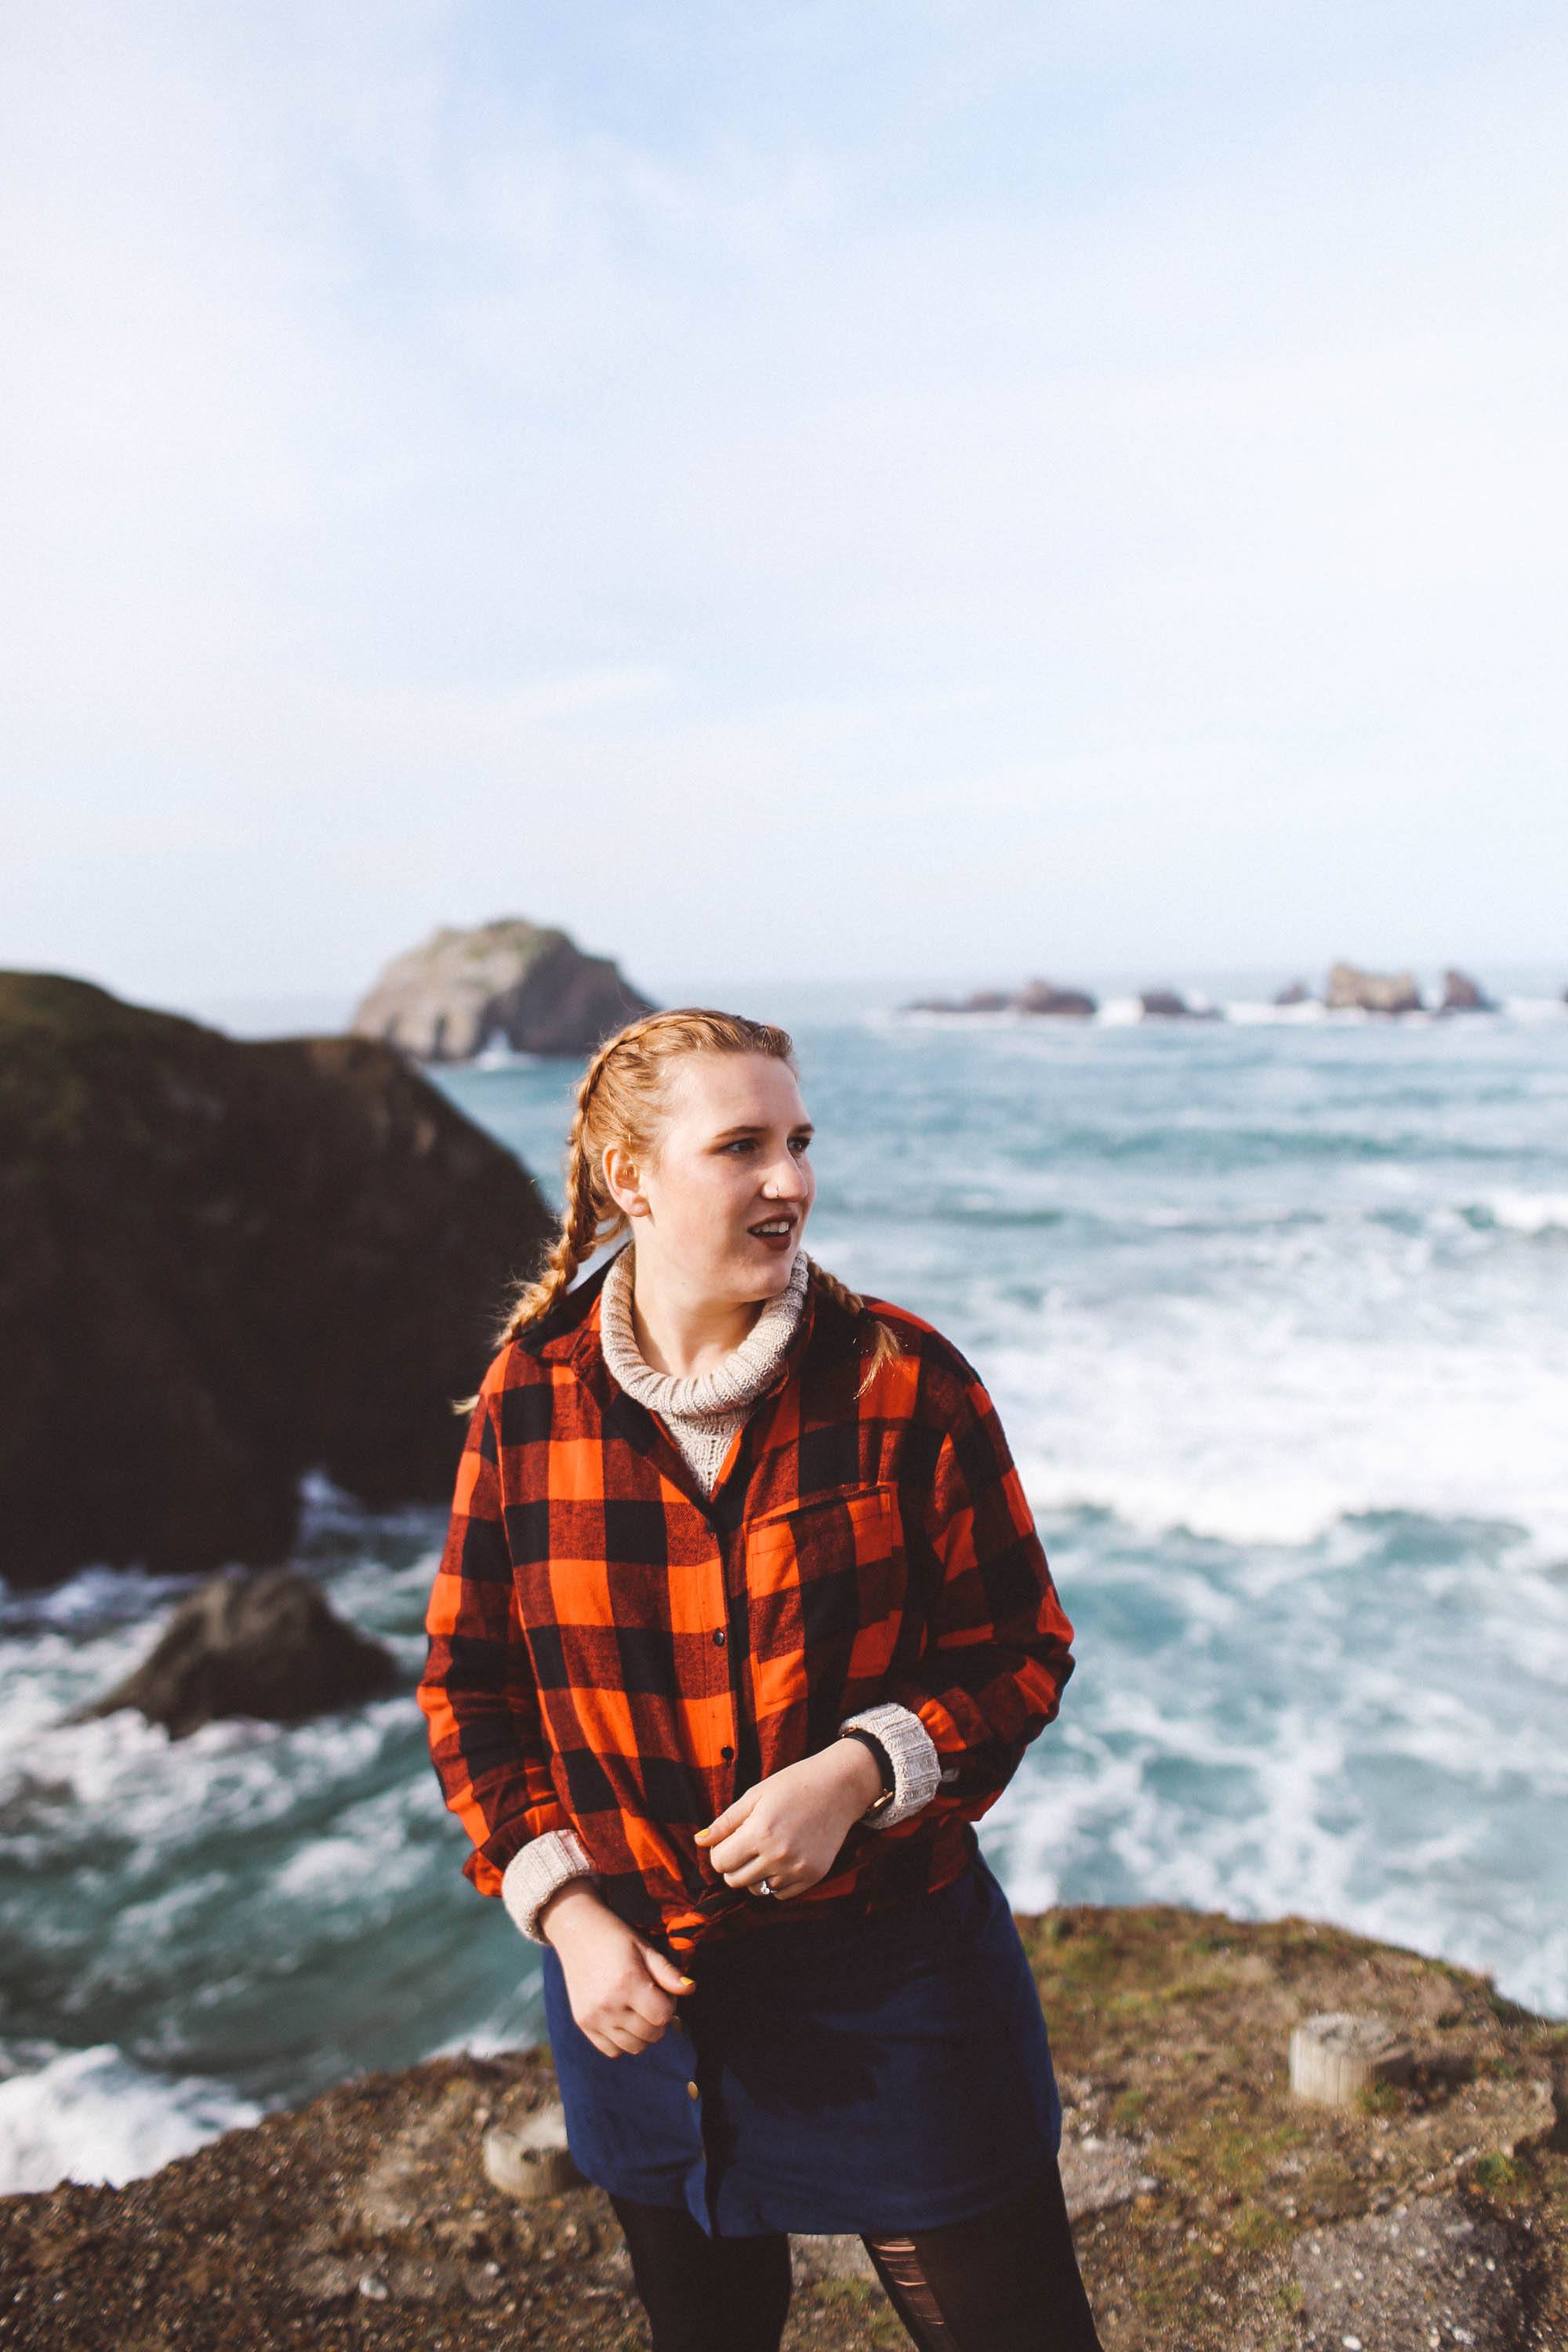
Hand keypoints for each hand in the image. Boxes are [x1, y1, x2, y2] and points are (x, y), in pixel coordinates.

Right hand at [539, 1880, 695, 2057]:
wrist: (577, 1933)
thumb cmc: (616, 1938)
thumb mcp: (644, 1948)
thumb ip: (667, 1973)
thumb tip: (691, 1989)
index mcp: (627, 1983)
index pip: (662, 2016)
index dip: (670, 2005)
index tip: (662, 1990)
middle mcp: (609, 2005)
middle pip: (651, 2034)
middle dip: (659, 2019)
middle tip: (651, 1998)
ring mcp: (593, 2017)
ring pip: (634, 2047)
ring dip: (643, 2033)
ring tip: (637, 2009)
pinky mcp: (583, 2024)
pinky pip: (612, 2050)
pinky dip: (623, 2041)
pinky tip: (622, 2019)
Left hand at [694, 1739, 884, 1899]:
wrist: (840, 1787)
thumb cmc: (794, 1784)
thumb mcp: (756, 1795)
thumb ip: (726, 1821)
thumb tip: (700, 1841)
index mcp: (760, 1832)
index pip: (720, 1862)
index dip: (718, 1852)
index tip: (728, 1840)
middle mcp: (778, 1855)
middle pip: (735, 1880)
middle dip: (733, 1865)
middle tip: (745, 1845)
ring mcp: (798, 1868)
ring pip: (757, 1890)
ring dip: (754, 1874)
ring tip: (765, 1850)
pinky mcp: (813, 1876)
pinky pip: (780, 1894)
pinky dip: (775, 1881)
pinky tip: (782, 1858)